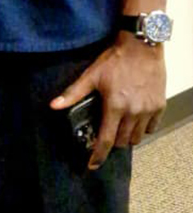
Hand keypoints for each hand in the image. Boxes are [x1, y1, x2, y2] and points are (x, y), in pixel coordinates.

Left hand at [50, 34, 165, 169]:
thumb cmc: (115, 60)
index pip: (106, 140)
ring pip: (138, 137)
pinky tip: (134, 120)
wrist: (141, 46)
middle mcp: (134, 112)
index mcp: (115, 107)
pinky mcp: (160, 106)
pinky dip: (142, 129)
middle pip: (123, 141)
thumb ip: (74, 93)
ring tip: (119, 126)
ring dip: (127, 136)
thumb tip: (53, 105)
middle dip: (113, 142)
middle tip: (105, 134)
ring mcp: (149, 110)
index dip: (98, 155)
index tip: (92, 165)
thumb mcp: (91, 75)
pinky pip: (151, 128)